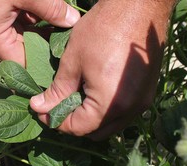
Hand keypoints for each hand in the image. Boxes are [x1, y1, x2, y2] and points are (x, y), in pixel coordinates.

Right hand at [0, 0, 79, 65]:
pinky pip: (17, 19)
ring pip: (23, 32)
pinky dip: (31, 15)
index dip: (42, 64)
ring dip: (41, 27)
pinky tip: (48, 11)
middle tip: (67, 42)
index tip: (61, 62)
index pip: (22, 63)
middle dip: (46, 42)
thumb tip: (72, 21)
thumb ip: (50, 8)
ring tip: (62, 27)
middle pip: (24, 48)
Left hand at [30, 0, 175, 138]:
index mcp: (110, 104)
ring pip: (109, 126)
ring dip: (90, 119)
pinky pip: (121, 114)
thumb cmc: (104, 29)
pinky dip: (104, 111)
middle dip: (73, 123)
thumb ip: (57, 90)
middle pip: (95, 132)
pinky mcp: (146, 95)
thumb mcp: (73, 60)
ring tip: (74, 99)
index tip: (42, 111)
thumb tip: (39, 107)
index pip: (78, 128)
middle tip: (57, 106)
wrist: (140, 8)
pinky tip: (94, 93)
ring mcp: (141, 104)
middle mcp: (129, 111)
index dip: (56, 122)